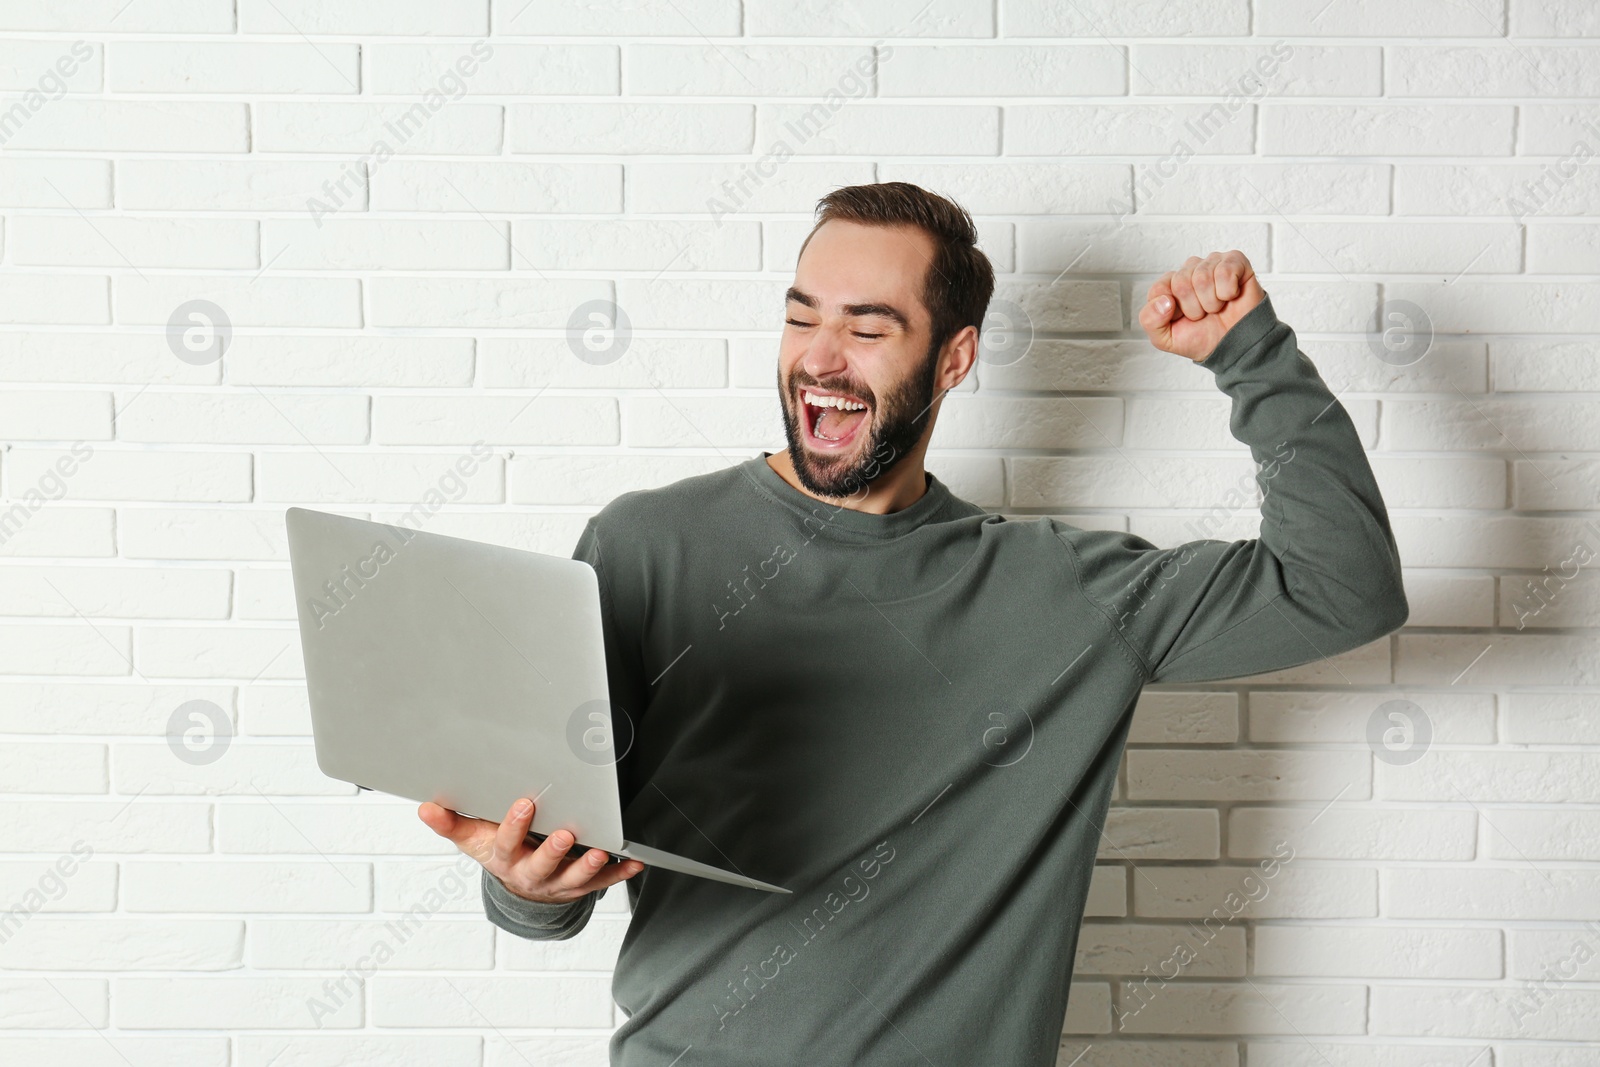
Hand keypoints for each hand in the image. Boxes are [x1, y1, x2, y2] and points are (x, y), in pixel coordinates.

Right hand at [419, 796, 643, 903]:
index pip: (507, 844)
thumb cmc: (497, 852)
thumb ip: (451, 824)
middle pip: (542, 865)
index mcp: (505, 859)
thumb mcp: (473, 840)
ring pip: (574, 878)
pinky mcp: (579, 886)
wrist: (518, 886)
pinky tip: (635, 863)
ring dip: (588, 866)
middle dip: (553, 851)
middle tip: (566, 834)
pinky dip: (619, 873)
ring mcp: (557, 883)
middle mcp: (531, 874)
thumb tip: (426, 808)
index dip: (515, 826)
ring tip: (601, 852)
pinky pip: (602, 883)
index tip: (525, 803)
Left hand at [1139, 250, 1265, 361]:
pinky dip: (1228, 292)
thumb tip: (1164, 301)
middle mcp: (1190, 269)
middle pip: (1181, 282)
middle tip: (1204, 314)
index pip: (1159, 289)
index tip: (1183, 318)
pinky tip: (1231, 296)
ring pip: (1202, 277)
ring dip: (1211, 302)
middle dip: (1194, 308)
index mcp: (1170, 284)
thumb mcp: (1165, 338)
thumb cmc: (1201, 337)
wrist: (1234, 346)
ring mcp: (1212, 263)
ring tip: (1217, 307)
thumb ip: (1150, 320)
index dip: (1172, 311)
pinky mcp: (1235, 261)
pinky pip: (1225, 271)